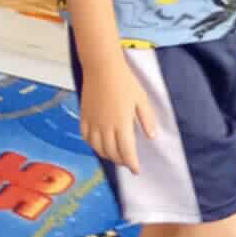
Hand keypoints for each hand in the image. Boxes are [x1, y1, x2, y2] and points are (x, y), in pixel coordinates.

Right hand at [80, 53, 155, 173]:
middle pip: (112, 153)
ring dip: (107, 156)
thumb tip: (151, 136)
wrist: (102, 66)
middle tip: (128, 163)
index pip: (127, 151)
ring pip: (98, 148)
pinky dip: (92, 145)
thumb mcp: (141, 99)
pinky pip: (86, 137)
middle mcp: (106, 127)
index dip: (131, 163)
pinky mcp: (84, 116)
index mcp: (122, 124)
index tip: (136, 170)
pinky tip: (98, 146)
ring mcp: (93, 122)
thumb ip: (146, 119)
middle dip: (121, 161)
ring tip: (115, 157)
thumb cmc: (123, 80)